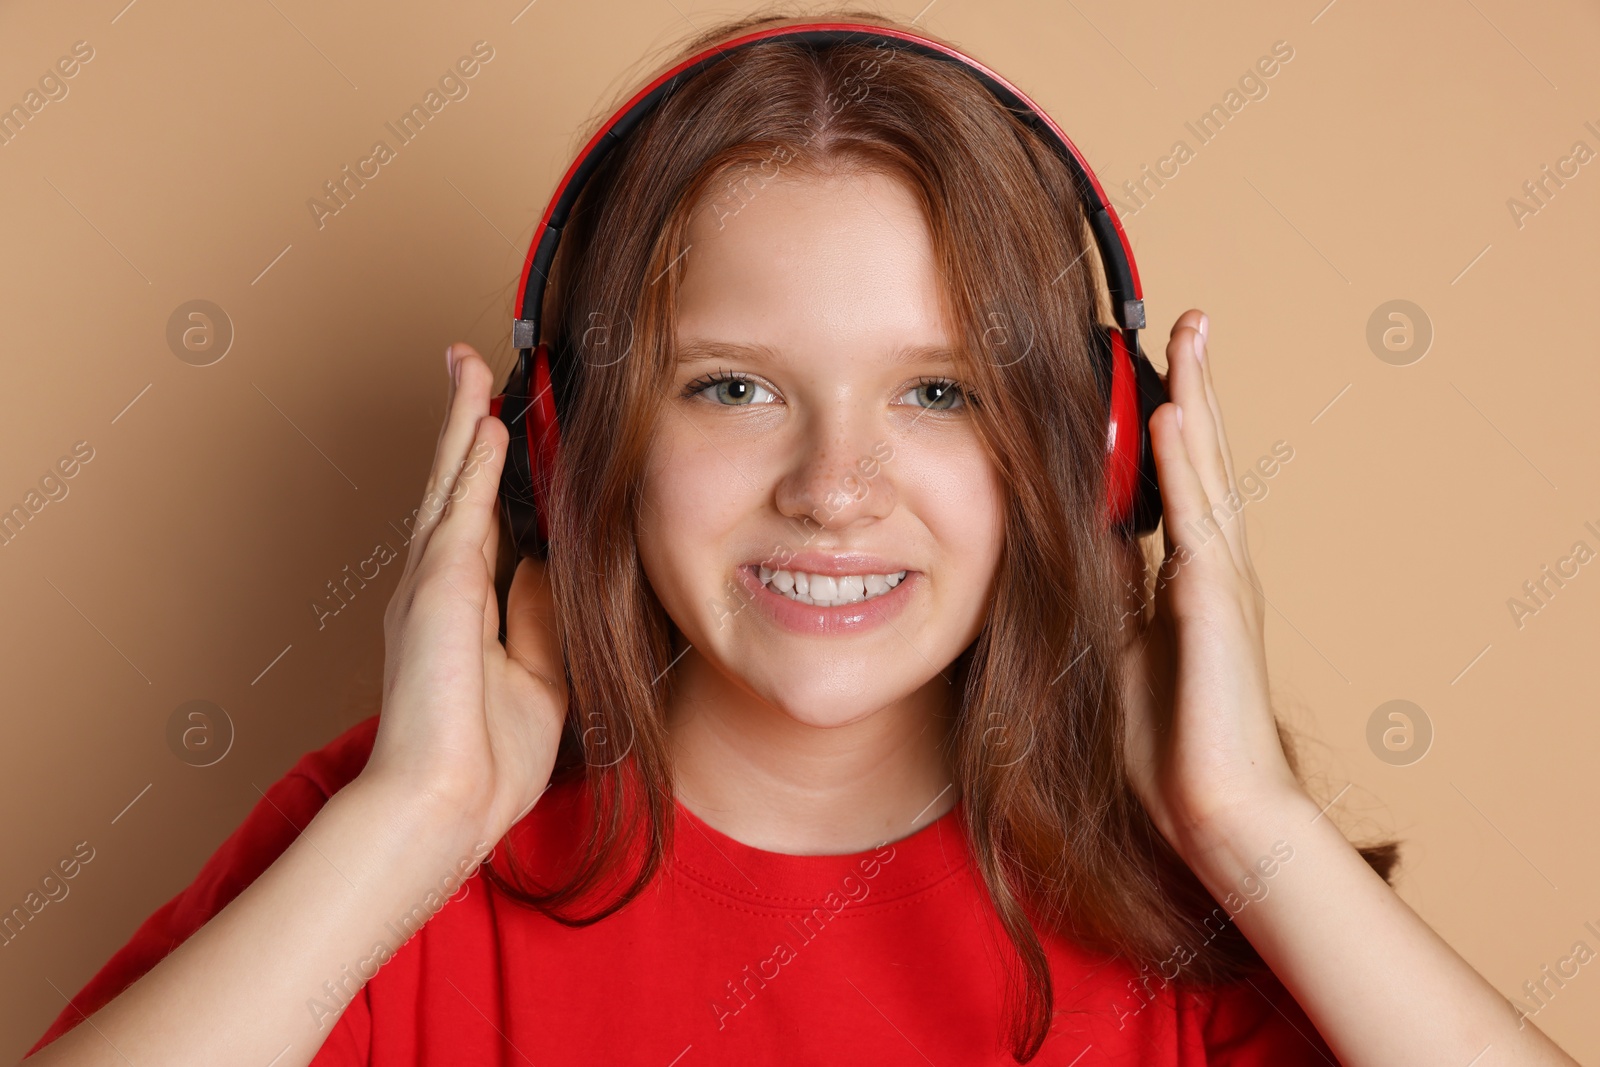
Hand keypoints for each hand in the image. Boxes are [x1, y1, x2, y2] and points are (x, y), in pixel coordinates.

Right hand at [358, 342, 568, 848]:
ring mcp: (431, 583)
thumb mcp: (538, 675)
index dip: (490, 474)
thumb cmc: (486, 761)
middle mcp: (438, 587)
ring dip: (463, 423)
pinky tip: (485, 418)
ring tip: (471, 371)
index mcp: (461, 610)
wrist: (444, 805)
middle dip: (465, 428)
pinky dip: (471, 458)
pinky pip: (459, 506)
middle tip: (471, 372)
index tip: (504, 431)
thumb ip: (540, 615)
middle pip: (455, 488)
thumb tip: (550, 562)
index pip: (480, 522)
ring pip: (450, 482)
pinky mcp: (437, 585)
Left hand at [1117, 310, 1304, 861]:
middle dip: (1193, 387)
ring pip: (1207, 471)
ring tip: (1189, 334)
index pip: (1176, 481)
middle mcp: (1212, 565)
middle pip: (1201, 459)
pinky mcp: (1218, 603)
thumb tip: (1088, 542)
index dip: (1166, 425)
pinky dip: (1187, 463)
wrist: (1214, 812)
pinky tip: (1177, 413)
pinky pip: (1197, 518)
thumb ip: (1112, 593)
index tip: (1151, 371)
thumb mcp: (1121, 649)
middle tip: (1188, 321)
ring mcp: (1221, 580)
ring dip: (1197, 399)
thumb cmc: (1167, 746)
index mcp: (1189, 576)